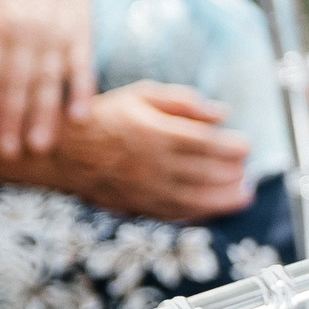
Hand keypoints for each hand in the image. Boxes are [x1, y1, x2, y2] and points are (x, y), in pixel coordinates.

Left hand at [0, 0, 128, 159]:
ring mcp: (56, 36)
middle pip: (17, 84)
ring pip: (48, 81)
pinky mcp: (82, 37)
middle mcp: (25, 34)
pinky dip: (82, 92)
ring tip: (40, 147)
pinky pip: (83, 68)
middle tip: (8, 154)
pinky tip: (80, 118)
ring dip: (44, 115)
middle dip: (12, 120)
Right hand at [38, 82, 251, 220]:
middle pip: (208, 173)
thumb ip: (183, 101)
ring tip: (245, 192)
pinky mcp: (140, 206)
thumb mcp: (141, 95)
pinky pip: (178, 214)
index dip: (233, 147)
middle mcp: (155, 164)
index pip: (207, 144)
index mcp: (157, 133)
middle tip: (245, 168)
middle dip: (234, 172)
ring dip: (227, 198)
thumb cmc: (107, 116)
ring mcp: (147, 189)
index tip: (246, 146)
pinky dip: (202, 213)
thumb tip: (222, 113)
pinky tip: (217, 207)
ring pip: (198, 199)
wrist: (63, 151)